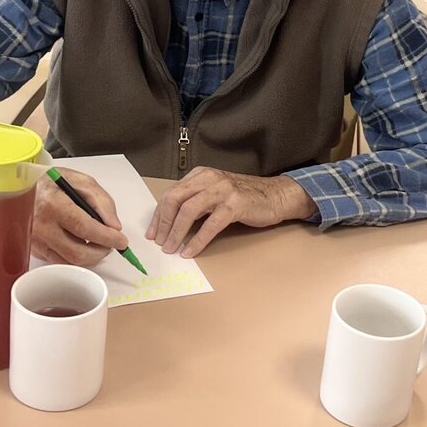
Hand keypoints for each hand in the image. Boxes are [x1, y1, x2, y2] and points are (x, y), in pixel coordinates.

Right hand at [32, 168, 128, 267]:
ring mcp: (35, 241)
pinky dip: (76, 257)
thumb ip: (101, 201)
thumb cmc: (51, 182)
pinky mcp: (34, 250)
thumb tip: (114, 226)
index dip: (106, 237)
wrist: (20, 187)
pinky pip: (60, 262)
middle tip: (111, 243)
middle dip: (101, 251)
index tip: (121, 240)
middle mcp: (41, 226)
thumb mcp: (80, 181)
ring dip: (91, 257)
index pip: (84, 228)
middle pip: (78, 252)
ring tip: (98, 244)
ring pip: (70, 262)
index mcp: (53, 203)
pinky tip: (81, 245)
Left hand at [148, 168, 315, 258]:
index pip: (171, 194)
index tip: (152, 233)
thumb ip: (195, 201)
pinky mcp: (235, 204)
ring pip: (189, 211)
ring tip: (171, 248)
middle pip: (175, 199)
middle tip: (158, 242)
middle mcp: (209, 179)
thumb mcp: (214, 193)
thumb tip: (170, 222)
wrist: (275, 196)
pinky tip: (191, 251)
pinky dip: (197, 240)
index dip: (158, 215)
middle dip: (163, 223)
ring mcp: (222, 190)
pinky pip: (210, 225)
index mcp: (200, 175)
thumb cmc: (243, 197)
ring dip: (176, 232)